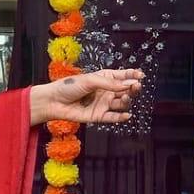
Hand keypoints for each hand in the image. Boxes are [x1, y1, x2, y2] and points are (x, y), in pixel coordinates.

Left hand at [29, 68, 143, 127]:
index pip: (123, 76)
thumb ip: (109, 83)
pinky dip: (120, 117)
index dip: (132, 75)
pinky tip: (126, 115)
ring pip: (121, 103)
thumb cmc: (68, 87)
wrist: (53, 102)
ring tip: (125, 97)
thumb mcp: (90, 80)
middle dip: (132, 88)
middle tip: (136, 87)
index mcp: (104, 78)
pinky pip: (113, 117)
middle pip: (125, 90)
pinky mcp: (98, 116)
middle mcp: (106, 91)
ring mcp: (103, 104)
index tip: (140, 75)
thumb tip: (127, 84)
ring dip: (126, 100)